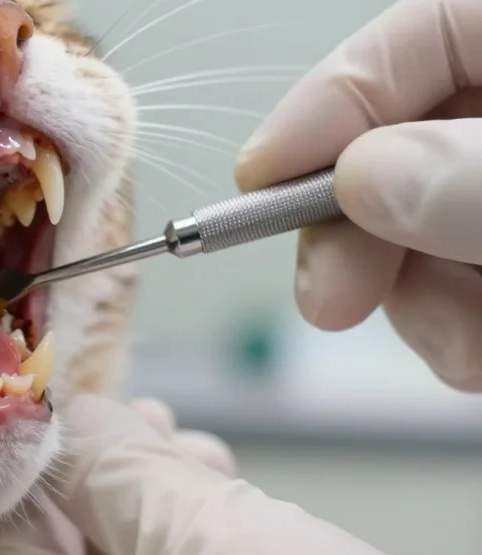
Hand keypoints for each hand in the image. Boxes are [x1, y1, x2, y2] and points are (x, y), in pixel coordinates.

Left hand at [0, 395, 427, 554]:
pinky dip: (194, 542)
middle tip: (137, 419)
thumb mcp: (210, 546)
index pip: (5, 554)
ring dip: (152, 499)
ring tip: (194, 448)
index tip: (68, 410)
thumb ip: (120, 477)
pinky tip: (223, 492)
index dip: (34, 471)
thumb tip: (77, 421)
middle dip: (101, 479)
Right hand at [235, 0, 481, 390]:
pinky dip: (455, 330)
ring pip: (417, 235)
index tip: (258, 180)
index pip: (409, 43)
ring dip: (416, 303)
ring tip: (466, 342)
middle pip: (396, 151)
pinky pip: (459, 290)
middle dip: (356, 235)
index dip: (323, 109)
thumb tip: (366, 179)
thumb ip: (476, 176)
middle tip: (330, 297)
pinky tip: (478, 348)